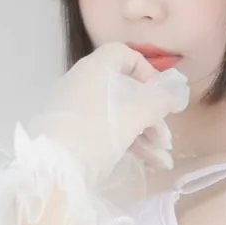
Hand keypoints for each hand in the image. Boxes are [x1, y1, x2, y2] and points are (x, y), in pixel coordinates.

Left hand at [29, 43, 188, 187]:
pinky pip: (103, 130)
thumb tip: (172, 96)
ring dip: (143, 133)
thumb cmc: (96, 133)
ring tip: (161, 158)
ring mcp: (74, 109)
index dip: (146, 71)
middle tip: (165, 138)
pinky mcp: (69, 132)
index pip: (123, 54)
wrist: (53, 170)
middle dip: (150, 115)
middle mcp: (82, 83)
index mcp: (95, 69)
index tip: (160, 95)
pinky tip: (148, 163)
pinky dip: (125, 142)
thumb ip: (158, 103)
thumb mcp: (134, 117)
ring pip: (116, 114)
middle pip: (124, 90)